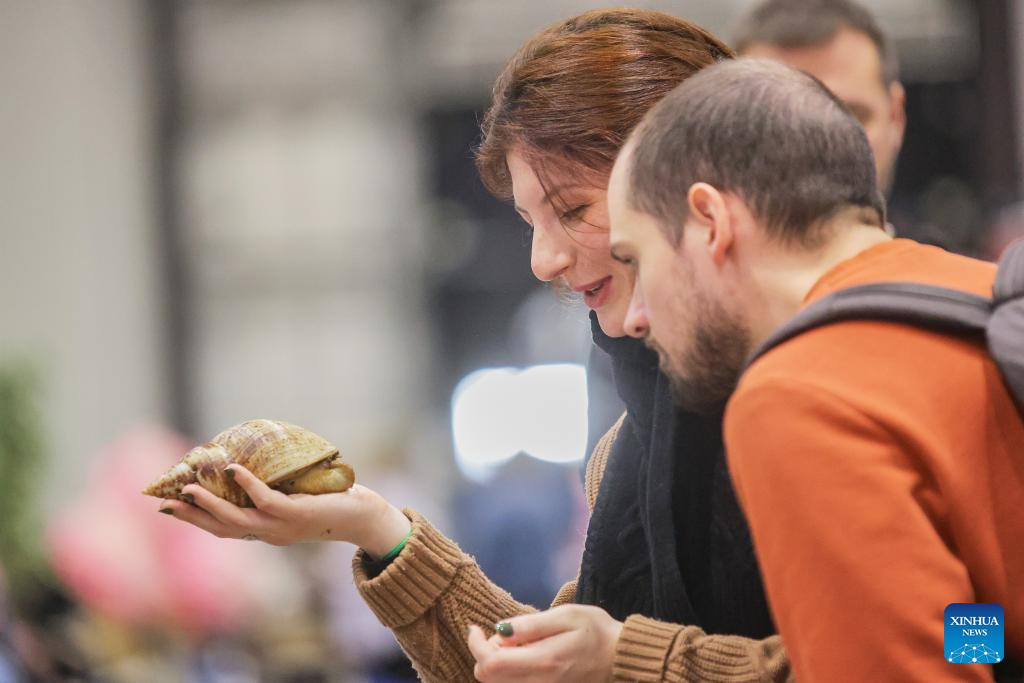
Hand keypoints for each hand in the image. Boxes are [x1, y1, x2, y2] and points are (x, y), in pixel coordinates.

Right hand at [157, 464, 410, 555]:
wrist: (364, 518)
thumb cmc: (332, 502)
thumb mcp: (296, 498)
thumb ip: (274, 489)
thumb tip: (251, 462)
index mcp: (266, 531)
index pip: (222, 529)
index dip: (195, 520)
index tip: (168, 508)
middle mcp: (269, 533)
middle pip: (221, 529)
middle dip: (191, 517)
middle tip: (163, 503)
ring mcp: (282, 526)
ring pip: (237, 520)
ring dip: (211, 505)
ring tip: (189, 489)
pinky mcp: (297, 514)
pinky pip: (266, 500)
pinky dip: (247, 485)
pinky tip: (234, 469)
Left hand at [467, 605, 622, 682]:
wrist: (618, 658)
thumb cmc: (595, 631)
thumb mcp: (566, 616)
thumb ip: (531, 625)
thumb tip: (500, 630)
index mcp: (543, 661)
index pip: (491, 664)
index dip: (476, 645)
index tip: (476, 628)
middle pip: (489, 678)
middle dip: (485, 654)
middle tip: (503, 635)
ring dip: (496, 664)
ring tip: (516, 645)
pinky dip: (508, 673)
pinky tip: (522, 658)